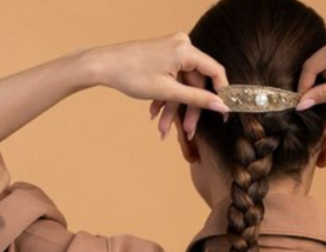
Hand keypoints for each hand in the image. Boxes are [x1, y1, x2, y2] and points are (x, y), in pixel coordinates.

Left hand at [89, 32, 230, 139]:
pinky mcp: (162, 56)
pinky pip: (172, 79)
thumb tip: (222, 106)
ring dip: (173, 107)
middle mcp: (181, 46)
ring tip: (162, 128)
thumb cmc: (131, 75)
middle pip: (195, 83)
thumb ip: (197, 99)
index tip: (223, 113)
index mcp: (186, 50)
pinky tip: (154, 112)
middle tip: (187, 131)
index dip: (221, 93)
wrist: (102, 65)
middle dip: (188, 109)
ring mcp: (171, 50)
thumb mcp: (167, 91)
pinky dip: (165, 97)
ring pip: (182, 84)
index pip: (215, 72)